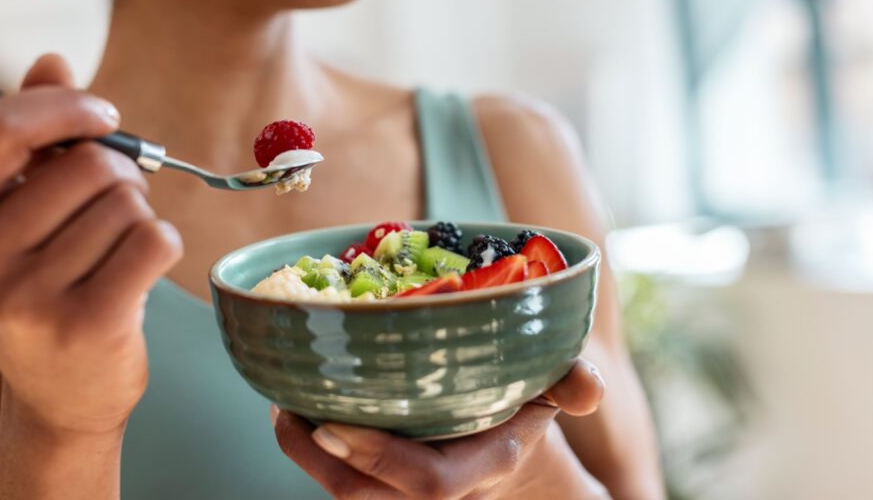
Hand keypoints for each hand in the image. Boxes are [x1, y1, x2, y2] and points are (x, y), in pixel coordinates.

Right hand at [0, 54, 182, 437]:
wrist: (64, 396)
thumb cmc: (50, 288)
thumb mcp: (24, 218)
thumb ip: (34, 140)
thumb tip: (53, 60)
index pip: (0, 128)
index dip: (64, 106)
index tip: (103, 116)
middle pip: (86, 165)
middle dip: (121, 176)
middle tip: (116, 209)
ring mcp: (26, 300)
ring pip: (126, 204)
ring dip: (139, 217)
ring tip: (116, 252)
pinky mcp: (85, 325)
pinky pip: (154, 240)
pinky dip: (164, 245)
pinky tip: (141, 272)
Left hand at [273, 358, 608, 499]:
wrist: (511, 442)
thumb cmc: (527, 404)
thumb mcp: (556, 388)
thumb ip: (573, 384)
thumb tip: (589, 388)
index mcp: (485, 464)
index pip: (429, 482)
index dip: (378, 458)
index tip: (333, 422)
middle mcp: (442, 485)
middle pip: (367, 495)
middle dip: (319, 460)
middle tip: (287, 409)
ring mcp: (408, 488)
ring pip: (346, 492)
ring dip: (304, 454)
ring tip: (284, 406)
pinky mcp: (384, 479)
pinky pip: (341, 477)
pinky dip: (312, 449)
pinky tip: (296, 407)